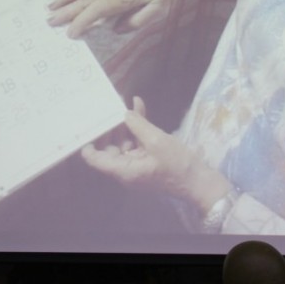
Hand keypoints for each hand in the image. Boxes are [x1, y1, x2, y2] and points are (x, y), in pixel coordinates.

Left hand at [81, 97, 230, 213]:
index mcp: (123, 170)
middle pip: (108, 147)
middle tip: (104, 106)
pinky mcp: (148, 158)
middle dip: (107, 127)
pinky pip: (137, 141)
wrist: (200, 182)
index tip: (85, 123)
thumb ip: (139, 125)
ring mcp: (137, 163)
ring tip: (122, 101)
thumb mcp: (157, 141)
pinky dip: (138, 127)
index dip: (87, 142)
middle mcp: (126, 168)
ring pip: (123, 141)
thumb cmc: (177, 165)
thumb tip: (124, 113)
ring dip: (124, 123)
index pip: (94, 159)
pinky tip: (138, 106)